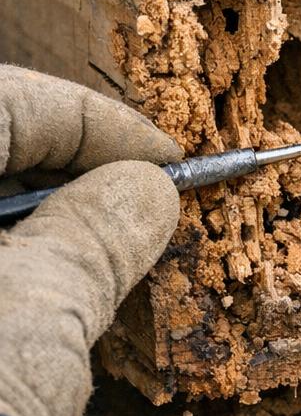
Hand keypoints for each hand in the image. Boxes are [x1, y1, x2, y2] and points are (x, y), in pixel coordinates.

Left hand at [0, 66, 180, 415]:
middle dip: (66, 171)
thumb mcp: (36, 315)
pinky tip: (36, 290)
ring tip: (96, 252)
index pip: (5, 100)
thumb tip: (152, 191)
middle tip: (140, 204)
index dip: (101, 123)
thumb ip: (98, 232)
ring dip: (30, 218)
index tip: (169, 157)